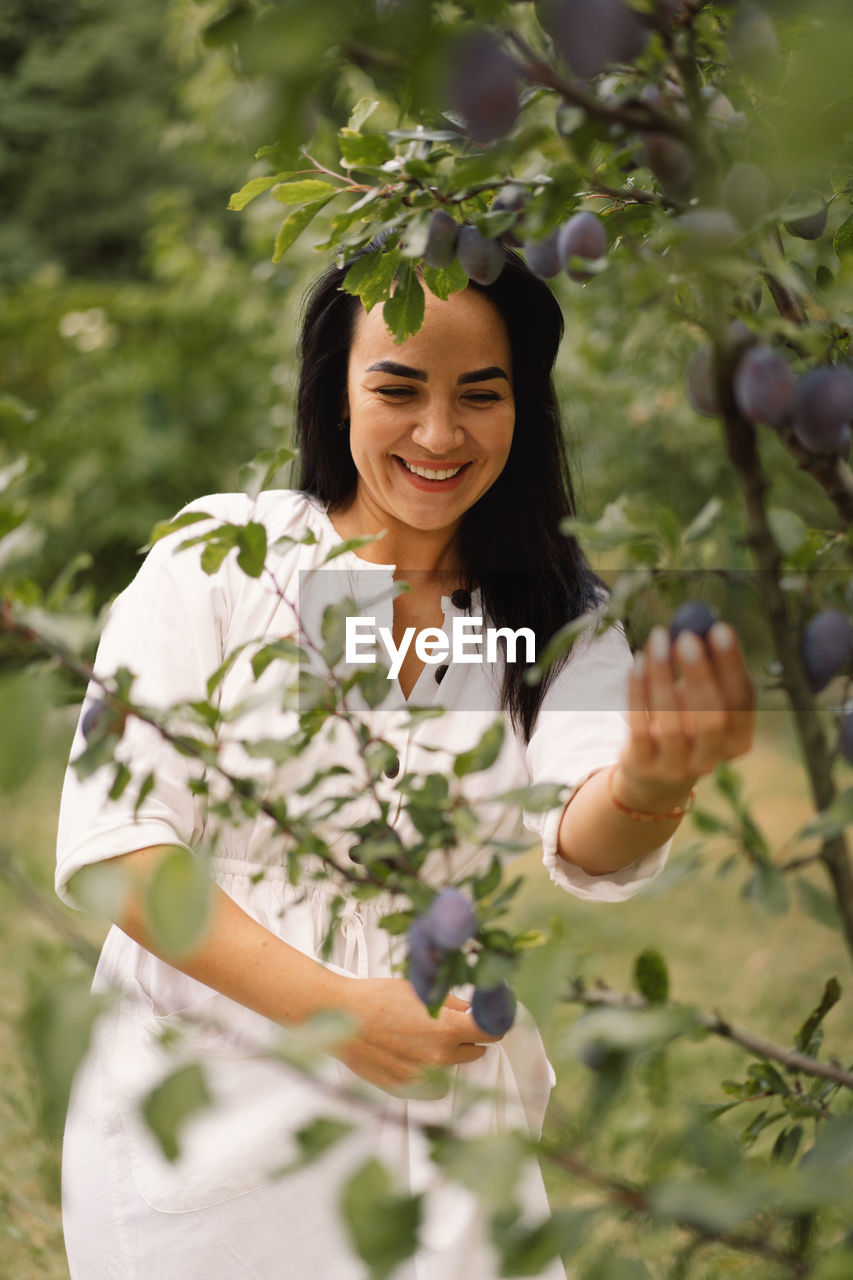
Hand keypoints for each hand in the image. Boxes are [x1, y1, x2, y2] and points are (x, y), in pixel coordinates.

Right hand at [331, 977, 501, 1094]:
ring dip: (448, 1052)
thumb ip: (453, 1003)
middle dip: (468, 1037)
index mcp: (447, 1030)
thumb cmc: (376, 998)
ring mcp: (422, 1078)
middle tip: (450, 1023)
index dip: (493, 1022)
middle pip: (475, 1051)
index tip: (489, 1019)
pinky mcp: (405, 1089)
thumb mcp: (421, 990)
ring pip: (452, 1066)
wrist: (339, 1017)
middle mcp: (439, 1058)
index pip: (492, 1032)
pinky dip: (429, 1071)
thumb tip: (472, 1010)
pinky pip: (432, 1084)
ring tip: (423, 1034)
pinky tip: (412, 1053)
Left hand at [616, 621, 754, 809]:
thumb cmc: (684, 720)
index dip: (731, 664)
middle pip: (712, 717)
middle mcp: (712, 758)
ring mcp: (677, 767)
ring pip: (671, 722)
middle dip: (699, 674)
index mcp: (738, 740)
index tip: (719, 628)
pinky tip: (637, 663)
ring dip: (663, 676)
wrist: (653, 770)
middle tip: (685, 636)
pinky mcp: (644, 764)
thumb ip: (707, 665)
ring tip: (657, 640)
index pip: (742, 701)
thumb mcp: (701, 697)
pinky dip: (638, 691)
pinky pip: (640, 726)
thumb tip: (703, 621)